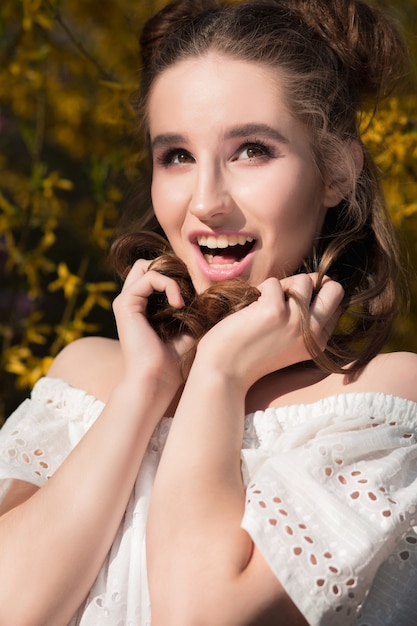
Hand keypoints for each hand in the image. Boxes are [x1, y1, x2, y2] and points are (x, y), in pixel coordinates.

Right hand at [112, 259, 192, 395]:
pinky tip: (179, 305)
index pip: (155, 273)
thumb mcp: (187, 330)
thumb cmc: (173, 362)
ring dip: (172, 277)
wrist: (156, 380)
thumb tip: (210, 295)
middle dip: (169, 270)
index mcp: (141, 306)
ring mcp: (125, 301)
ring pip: (146, 265)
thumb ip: (192, 311)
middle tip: (187, 289)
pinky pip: (150, 277)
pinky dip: (169, 285)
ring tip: (183, 301)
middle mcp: (130, 301)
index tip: (193, 294)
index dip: (175, 275)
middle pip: (145, 264)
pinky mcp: (125, 303)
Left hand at [195, 274, 343, 390]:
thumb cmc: (251, 354)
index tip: (291, 306)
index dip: (312, 296)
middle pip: (334, 288)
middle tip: (286, 296)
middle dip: (310, 282)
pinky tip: (250, 311)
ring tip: (265, 305)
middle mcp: (314, 333)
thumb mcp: (290, 342)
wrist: (224, 373)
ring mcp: (296, 321)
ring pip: (303, 280)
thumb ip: (305, 320)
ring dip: (282, 285)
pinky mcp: (274, 311)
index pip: (334, 303)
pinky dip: (260, 290)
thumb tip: (312, 281)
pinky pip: (274, 282)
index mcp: (320, 342)